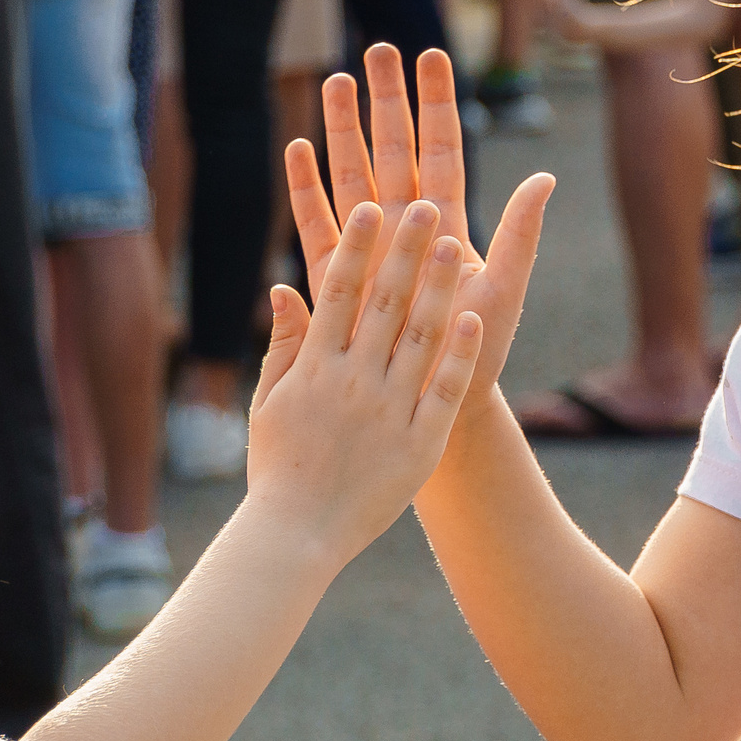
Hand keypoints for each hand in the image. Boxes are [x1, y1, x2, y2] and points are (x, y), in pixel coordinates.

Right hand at [244, 197, 484, 561]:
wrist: (296, 535)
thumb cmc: (277, 468)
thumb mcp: (268, 401)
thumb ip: (282, 343)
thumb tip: (283, 287)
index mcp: (314, 367)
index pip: (338, 293)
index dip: (357, 248)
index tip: (372, 208)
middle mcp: (351, 380)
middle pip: (384, 303)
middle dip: (405, 250)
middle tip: (424, 205)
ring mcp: (387, 410)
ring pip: (419, 337)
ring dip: (437, 287)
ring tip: (455, 244)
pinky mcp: (418, 442)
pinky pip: (441, 390)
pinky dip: (456, 353)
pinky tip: (472, 318)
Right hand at [284, 45, 553, 409]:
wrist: (438, 409)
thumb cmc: (478, 355)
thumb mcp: (506, 291)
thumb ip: (520, 234)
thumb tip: (544, 177)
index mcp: (447, 225)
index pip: (441, 149)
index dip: (435, 103)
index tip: (430, 55)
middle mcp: (407, 229)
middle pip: (394, 151)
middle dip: (385, 101)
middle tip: (375, 50)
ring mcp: (370, 250)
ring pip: (353, 176)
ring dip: (343, 131)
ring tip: (333, 82)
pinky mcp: (337, 278)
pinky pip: (317, 226)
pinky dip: (306, 189)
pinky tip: (296, 149)